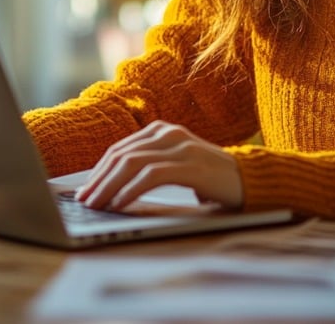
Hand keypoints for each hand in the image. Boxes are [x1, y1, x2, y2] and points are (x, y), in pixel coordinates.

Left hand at [74, 120, 243, 211]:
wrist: (250, 180)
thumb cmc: (210, 179)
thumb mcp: (176, 167)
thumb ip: (150, 168)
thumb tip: (111, 189)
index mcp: (161, 130)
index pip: (120, 149)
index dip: (98, 171)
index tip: (84, 190)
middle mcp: (168, 132)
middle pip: (122, 154)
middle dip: (98, 179)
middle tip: (84, 200)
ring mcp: (180, 146)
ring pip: (132, 163)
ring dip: (109, 186)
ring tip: (97, 205)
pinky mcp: (190, 163)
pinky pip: (151, 175)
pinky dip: (131, 190)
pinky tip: (121, 204)